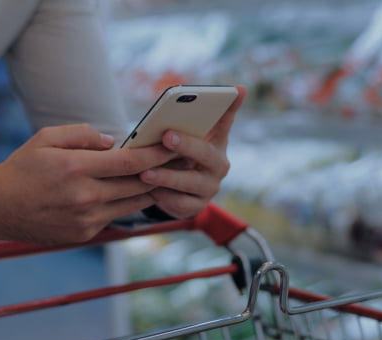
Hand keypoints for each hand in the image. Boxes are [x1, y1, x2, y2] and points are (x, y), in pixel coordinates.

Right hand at [0, 124, 175, 250]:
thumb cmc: (21, 169)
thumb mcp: (45, 138)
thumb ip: (82, 134)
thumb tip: (112, 141)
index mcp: (76, 168)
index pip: (130, 161)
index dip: (157, 154)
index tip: (174, 147)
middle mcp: (85, 197)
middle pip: (138, 184)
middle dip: (162, 171)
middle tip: (181, 161)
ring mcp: (86, 219)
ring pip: (132, 204)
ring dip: (150, 190)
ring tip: (166, 176)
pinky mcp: (84, 233)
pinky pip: (115, 216)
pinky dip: (126, 203)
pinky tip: (134, 192)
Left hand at [139, 86, 246, 217]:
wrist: (177, 192)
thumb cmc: (181, 157)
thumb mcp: (187, 138)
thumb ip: (192, 119)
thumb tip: (220, 91)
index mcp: (217, 144)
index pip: (225, 122)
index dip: (230, 108)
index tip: (236, 89)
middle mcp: (218, 166)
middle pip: (205, 154)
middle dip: (186, 145)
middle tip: (166, 136)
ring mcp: (209, 189)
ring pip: (189, 182)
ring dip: (167, 176)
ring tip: (145, 172)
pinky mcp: (196, 207)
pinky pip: (179, 203)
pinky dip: (163, 196)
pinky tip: (148, 190)